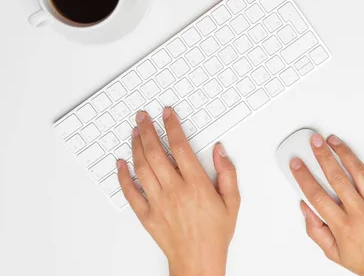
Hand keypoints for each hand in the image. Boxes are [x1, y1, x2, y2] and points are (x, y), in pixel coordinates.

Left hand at [116, 108, 240, 275]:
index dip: (172, 126)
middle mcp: (174, 191)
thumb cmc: (215, 233)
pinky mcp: (147, 215)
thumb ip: (227, 173)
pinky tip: (121, 164)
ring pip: (142, 168)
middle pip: (156, 152)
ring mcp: (158, 203)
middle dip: (148, 130)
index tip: (168, 114)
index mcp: (196, 185)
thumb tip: (220, 151)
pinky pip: (130, 192)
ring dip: (136, 147)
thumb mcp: (232, 201)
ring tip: (135, 132)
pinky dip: (123, 176)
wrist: (199, 261)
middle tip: (143, 117)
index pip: (180, 147)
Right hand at [291, 134, 363, 275]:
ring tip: (332, 141)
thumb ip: (316, 230)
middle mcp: (359, 213)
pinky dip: (359, 164)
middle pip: (336, 178)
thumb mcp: (334, 253)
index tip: (297, 165)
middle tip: (314, 142)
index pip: (317, 196)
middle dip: (323, 156)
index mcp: (343, 227)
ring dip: (343, 153)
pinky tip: (350, 155)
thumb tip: (306, 208)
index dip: (304, 177)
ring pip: (357, 172)